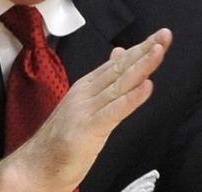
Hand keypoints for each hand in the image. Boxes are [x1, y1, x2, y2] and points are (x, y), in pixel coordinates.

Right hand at [0, 28, 171, 191]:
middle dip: (144, 51)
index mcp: (87, 87)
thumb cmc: (62, 139)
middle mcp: (87, 93)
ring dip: (141, 66)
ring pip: (119, 84)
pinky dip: (131, 99)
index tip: (160, 36)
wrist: (37, 165)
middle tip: (164, 35)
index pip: (118, 64)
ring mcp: (87, 109)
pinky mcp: (88, 128)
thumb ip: (104, 81)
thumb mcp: (86, 104)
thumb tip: (120, 54)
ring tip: (158, 50)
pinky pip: (114, 111)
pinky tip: (146, 88)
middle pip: (120, 68)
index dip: (140, 49)